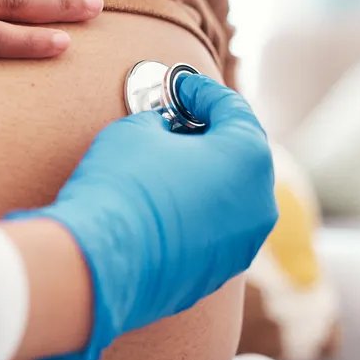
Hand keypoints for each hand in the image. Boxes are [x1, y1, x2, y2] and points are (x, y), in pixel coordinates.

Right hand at [4, 75, 277, 359]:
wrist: (99, 264)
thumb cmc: (120, 187)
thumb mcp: (136, 130)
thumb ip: (162, 122)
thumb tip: (164, 131)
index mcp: (248, 157)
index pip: (231, 108)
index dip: (200, 91)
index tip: (179, 86)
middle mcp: (260, 202)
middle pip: (239, 154)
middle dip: (208, 134)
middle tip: (176, 121)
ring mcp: (243, 243)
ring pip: (229, 196)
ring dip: (203, 176)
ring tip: (165, 164)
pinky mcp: (218, 272)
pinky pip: (212, 229)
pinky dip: (194, 212)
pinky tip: (160, 204)